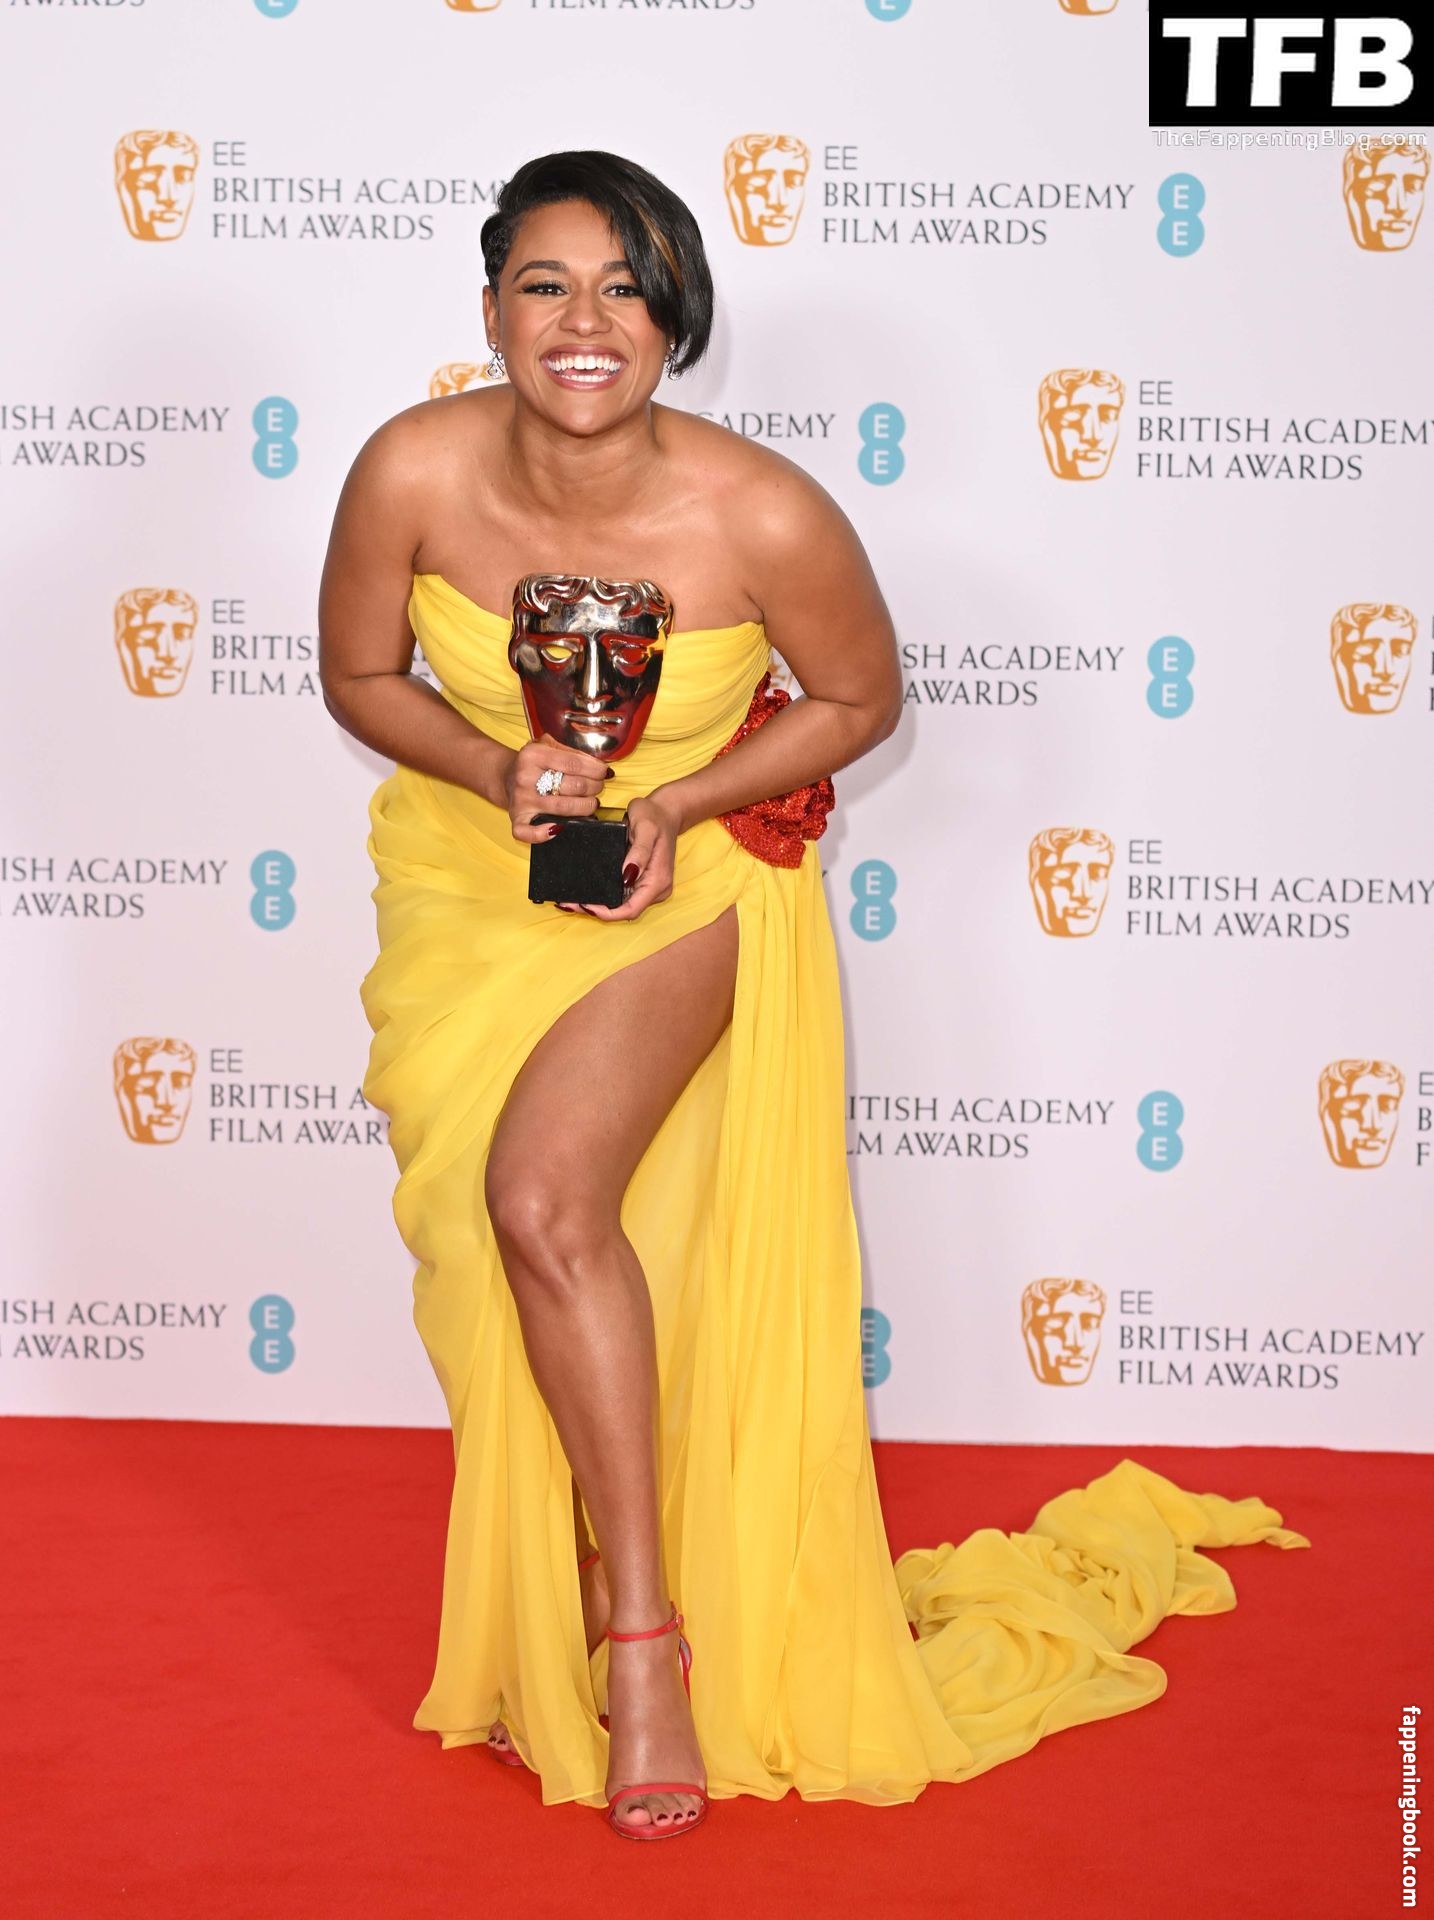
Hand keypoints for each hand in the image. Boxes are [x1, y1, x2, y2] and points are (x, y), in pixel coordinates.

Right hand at [505, 731, 610, 843]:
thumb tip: (599, 766)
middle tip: (597, 786)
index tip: (604, 772)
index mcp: (533, 755)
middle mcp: (525, 777)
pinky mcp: (517, 818)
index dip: (595, 769)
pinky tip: (559, 828)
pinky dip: (544, 834)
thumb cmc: (533, 763)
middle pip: (574, 786)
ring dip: (585, 807)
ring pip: (564, 808)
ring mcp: (521, 800)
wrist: (505, 776)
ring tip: (591, 802)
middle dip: (594, 787)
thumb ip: (571, 751)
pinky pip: (529, 832)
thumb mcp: (548, 746)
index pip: (574, 763)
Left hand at [556, 787, 683, 921]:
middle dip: (598, 911)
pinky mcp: (641, 881)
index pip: (631, 909)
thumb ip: (638, 852)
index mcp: (657, 881)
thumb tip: (627, 875)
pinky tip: (588, 890)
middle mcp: (655, 889)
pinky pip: (623, 895)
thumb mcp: (645, 828)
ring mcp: (649, 887)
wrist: (665, 810)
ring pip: (622, 905)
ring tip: (573, 899)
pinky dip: (605, 896)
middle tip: (570, 903)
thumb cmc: (655, 816)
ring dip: (599, 906)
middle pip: (624, 911)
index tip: (585, 906)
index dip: (607, 913)